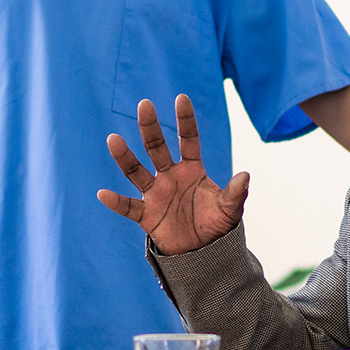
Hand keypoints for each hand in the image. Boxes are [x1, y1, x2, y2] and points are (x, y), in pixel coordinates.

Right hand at [98, 95, 249, 254]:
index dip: (185, 120)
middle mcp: (170, 176)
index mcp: (192, 169)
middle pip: (157, 148)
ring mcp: (156, 194)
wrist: (204, 252)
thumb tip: (246, 175)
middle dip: (150, 127)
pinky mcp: (146, 215)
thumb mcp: (230, 209)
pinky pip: (128, 206)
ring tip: (113, 139)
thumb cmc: (217, 224)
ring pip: (136, 171)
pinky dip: (116, 202)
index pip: (188, 140)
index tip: (181, 98)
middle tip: (144, 105)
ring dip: (125, 157)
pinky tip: (103, 194)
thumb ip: (236, 193)